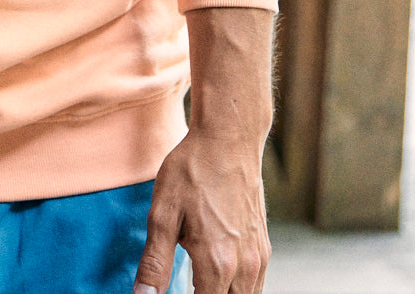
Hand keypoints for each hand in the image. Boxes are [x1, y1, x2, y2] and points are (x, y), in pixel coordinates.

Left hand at [132, 125, 269, 293]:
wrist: (228, 140)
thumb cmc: (192, 170)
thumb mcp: (162, 213)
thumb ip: (155, 262)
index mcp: (216, 263)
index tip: (170, 293)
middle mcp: (243, 267)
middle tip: (186, 285)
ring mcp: (258, 258)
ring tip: (200, 284)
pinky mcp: (264, 247)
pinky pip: (256, 286)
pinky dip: (238, 290)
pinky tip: (220, 279)